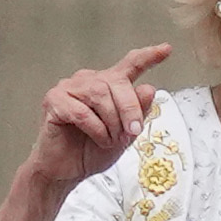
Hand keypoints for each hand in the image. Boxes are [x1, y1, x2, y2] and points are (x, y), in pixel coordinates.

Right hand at [19, 49, 177, 203]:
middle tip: (134, 130)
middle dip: (129, 108)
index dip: (148, 57)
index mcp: (107, 85)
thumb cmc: (92, 151)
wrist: (66, 171)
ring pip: (99, 94)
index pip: (130, 65)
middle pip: (116, 82)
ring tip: (111, 139)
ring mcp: (69, 88)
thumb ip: (137, 113)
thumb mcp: (125, 135)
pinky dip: (95, 129)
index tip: (166, 50)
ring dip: (112, 121)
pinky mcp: (54, 101)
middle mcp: (88, 81)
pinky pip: (81, 111)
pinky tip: (98, 138)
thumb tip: (149, 89)